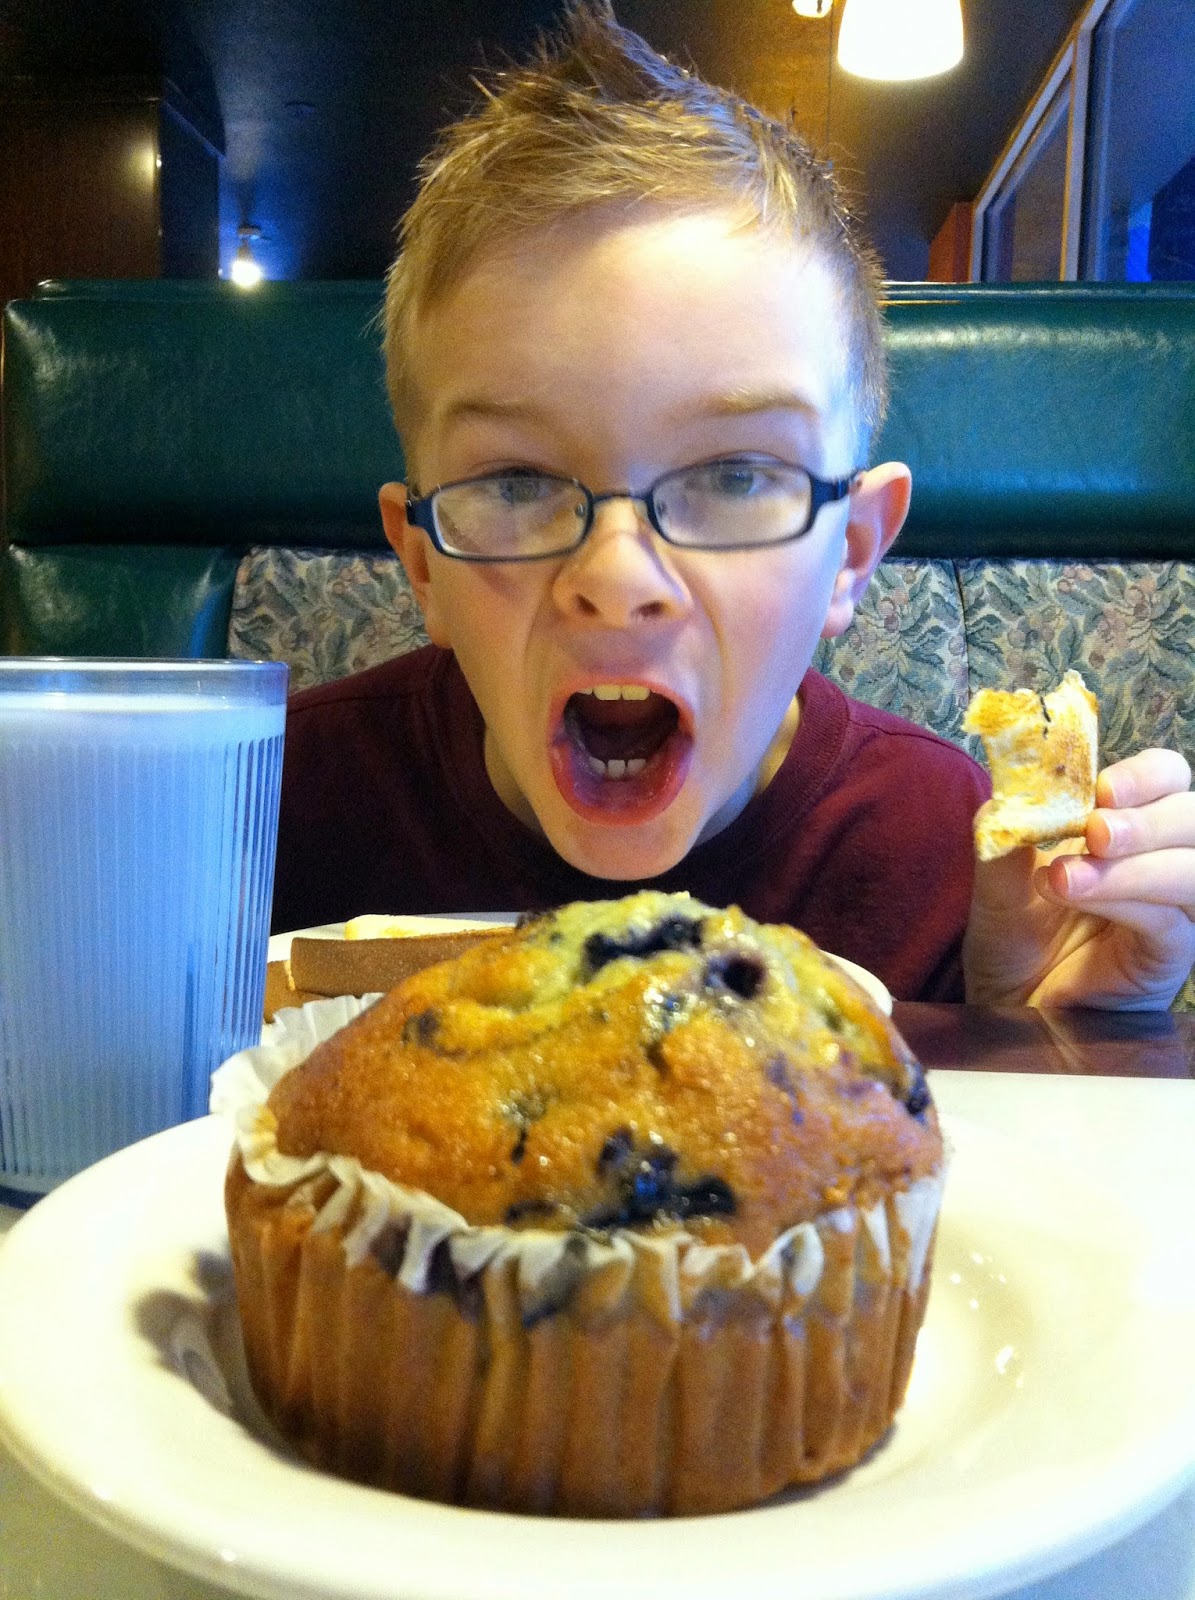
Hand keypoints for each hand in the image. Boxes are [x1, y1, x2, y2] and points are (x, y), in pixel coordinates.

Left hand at [963, 748, 1194, 1009]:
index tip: (1101, 787)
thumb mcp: (997, 880)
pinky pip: (1171, 922)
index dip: (1145, 775)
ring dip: (1137, 863)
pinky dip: (1126, 900)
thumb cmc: (1011, 939)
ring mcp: (1173, 909)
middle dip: (1148, 818)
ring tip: (1070, 875)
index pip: (1167, 778)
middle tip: (1095, 830)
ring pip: (1194, 868)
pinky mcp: (1170, 955)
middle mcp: (1160, 859)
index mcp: (1126, 825)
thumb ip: (1007, 835)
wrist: (1005, 1005)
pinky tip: (1079, 896)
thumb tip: (1010, 790)